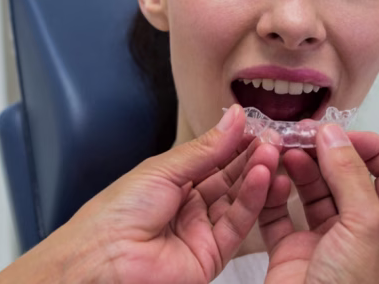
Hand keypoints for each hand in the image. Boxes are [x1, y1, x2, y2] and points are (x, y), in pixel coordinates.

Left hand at [0, 104, 279, 283]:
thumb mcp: (162, 169)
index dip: (236, 142)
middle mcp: (189, 205)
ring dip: (257, 175)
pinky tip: (263, 176)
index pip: (213, 158)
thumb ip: (205, 148)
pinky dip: (253, 200)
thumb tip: (235, 118)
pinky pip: (239, 224)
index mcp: (171, 181)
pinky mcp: (213, 254)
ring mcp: (202, 230)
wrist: (104, 258)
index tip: (260, 125)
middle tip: (275, 137)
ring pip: (238, 200)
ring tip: (273, 152)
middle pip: (229, 178)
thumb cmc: (117, 213)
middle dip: (252, 156)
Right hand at [259, 125, 378, 283]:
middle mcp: (361, 230)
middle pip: (345, 174)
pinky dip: (272, 192)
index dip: (369, 146)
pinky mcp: (292, 251)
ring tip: (281, 150)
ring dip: (296, 166)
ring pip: (310, 189)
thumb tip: (334, 134)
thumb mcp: (365, 225)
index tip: (340, 133)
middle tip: (301, 135)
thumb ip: (350, 174)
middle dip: (323, 151)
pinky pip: (279, 212)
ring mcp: (325, 240)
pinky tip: (269, 178)